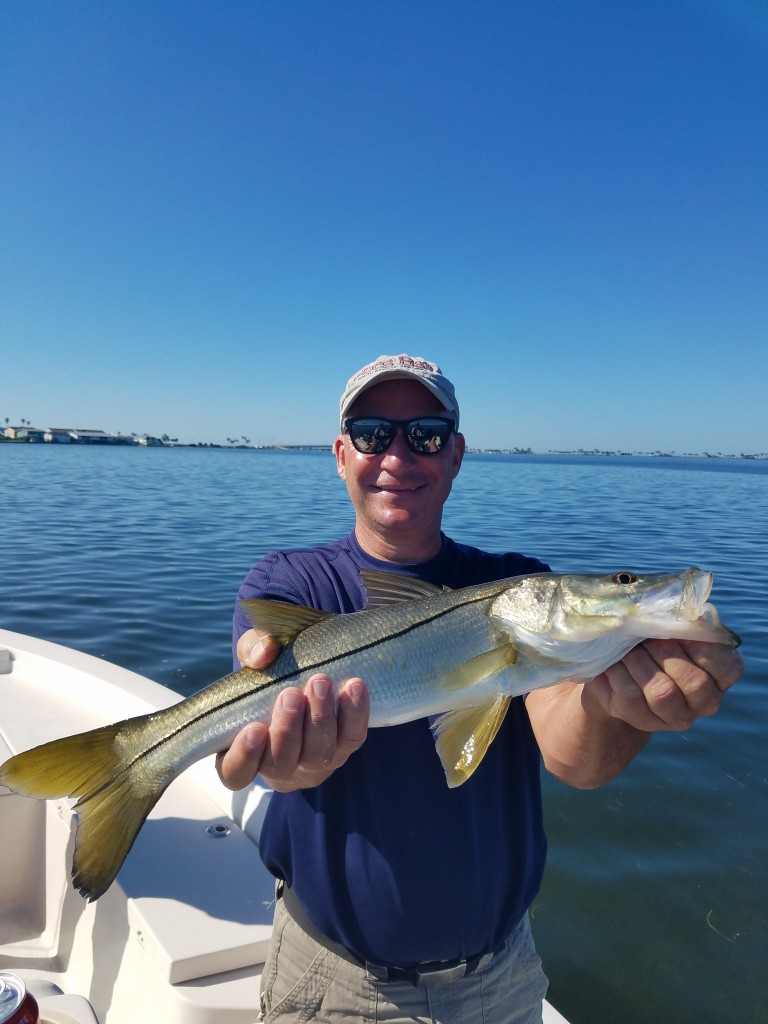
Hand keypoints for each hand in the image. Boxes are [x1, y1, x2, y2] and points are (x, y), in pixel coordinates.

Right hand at [215, 628, 369, 791]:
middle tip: (291, 695)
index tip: (254, 729)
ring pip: (318, 754)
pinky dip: (354, 714)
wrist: (306, 682)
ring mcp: (313, 764)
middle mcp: (279, 768)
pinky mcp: (343, 749)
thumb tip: (265, 652)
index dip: (244, 757)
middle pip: (281, 763)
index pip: (236, 772)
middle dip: (287, 730)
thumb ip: (251, 652)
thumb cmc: (267, 681)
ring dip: (320, 718)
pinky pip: (352, 738)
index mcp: (244, 755)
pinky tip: (354, 686)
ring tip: (320, 683)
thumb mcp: (253, 661)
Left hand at [586, 638, 742, 731]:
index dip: (699, 646)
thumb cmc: (656, 644)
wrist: (624, 671)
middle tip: (647, 638)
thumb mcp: (671, 631)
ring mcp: (677, 716)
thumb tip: (675, 611)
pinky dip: (619, 672)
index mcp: (721, 675)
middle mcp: (706, 702)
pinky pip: (631, 696)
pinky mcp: (644, 721)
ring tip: (628, 649)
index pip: (725, 666)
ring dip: (640, 662)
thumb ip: (680, 624)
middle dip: (665, 653)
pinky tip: (615, 662)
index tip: (675, 631)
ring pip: (662, 692)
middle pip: (694, 683)